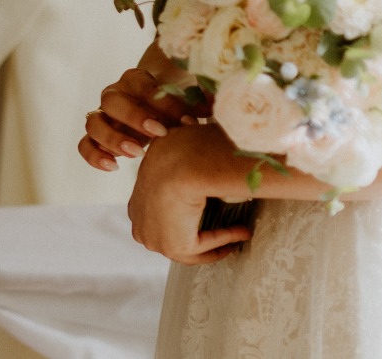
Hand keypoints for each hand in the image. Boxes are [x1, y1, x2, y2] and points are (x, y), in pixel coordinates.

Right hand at [79, 66, 195, 171]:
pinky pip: (85, 145)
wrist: (159, 113)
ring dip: (113, 138)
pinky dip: (95, 156)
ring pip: (94, 123)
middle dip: (135, 118)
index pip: (141, 84)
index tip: (185, 121)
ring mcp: (103, 116)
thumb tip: (216, 107)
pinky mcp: (97, 138)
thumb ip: (200, 101)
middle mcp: (114, 94)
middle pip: (111, 101)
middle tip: (159, 134)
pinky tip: (114, 167)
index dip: (161, 102)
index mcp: (135, 79)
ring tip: (138, 153)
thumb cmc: (176, 104)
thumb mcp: (189, 99)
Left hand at [128, 125, 251, 264]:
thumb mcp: (174, 149)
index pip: (159, 214)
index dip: (185, 216)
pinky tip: (244, 231)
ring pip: (190, 245)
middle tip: (226, 229)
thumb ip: (182, 157)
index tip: (208, 212)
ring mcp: (154, 238)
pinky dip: (225, 239)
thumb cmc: (178, 148)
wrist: (181, 160)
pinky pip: (204, 247)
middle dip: (200, 233)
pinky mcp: (173, 247)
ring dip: (218, 239)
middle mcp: (140, 222)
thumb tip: (192, 133)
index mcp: (138, 198)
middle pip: (174, 234)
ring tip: (241, 231)